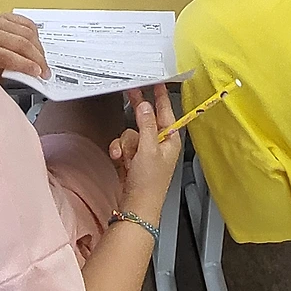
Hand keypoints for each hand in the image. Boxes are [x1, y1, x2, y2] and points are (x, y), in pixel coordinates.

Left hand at [0, 13, 48, 80]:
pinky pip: (28, 24)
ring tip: (42, 60)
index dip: (27, 66)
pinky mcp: (6, 17)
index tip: (39, 74)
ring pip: (28, 33)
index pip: (8, 57)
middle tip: (45, 71)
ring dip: (39, 49)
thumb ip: (9, 75)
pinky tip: (37, 45)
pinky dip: (36, 35)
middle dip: (38, 59)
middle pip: (22, 44)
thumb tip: (29, 76)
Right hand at [108, 86, 181, 212]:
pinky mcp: (132, 159)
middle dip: (137, 113)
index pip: (166, 111)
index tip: (157, 81)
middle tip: (131, 92)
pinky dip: (119, 151)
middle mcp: (159, 144)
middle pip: (146, 119)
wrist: (135, 209)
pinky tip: (119, 160)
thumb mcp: (149, 150)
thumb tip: (145, 105)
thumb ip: (147, 125)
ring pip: (131, 132)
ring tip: (125, 156)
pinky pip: (123, 144)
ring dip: (125, 143)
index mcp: (170, 140)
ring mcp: (145, 151)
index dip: (161, 96)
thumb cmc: (149, 184)